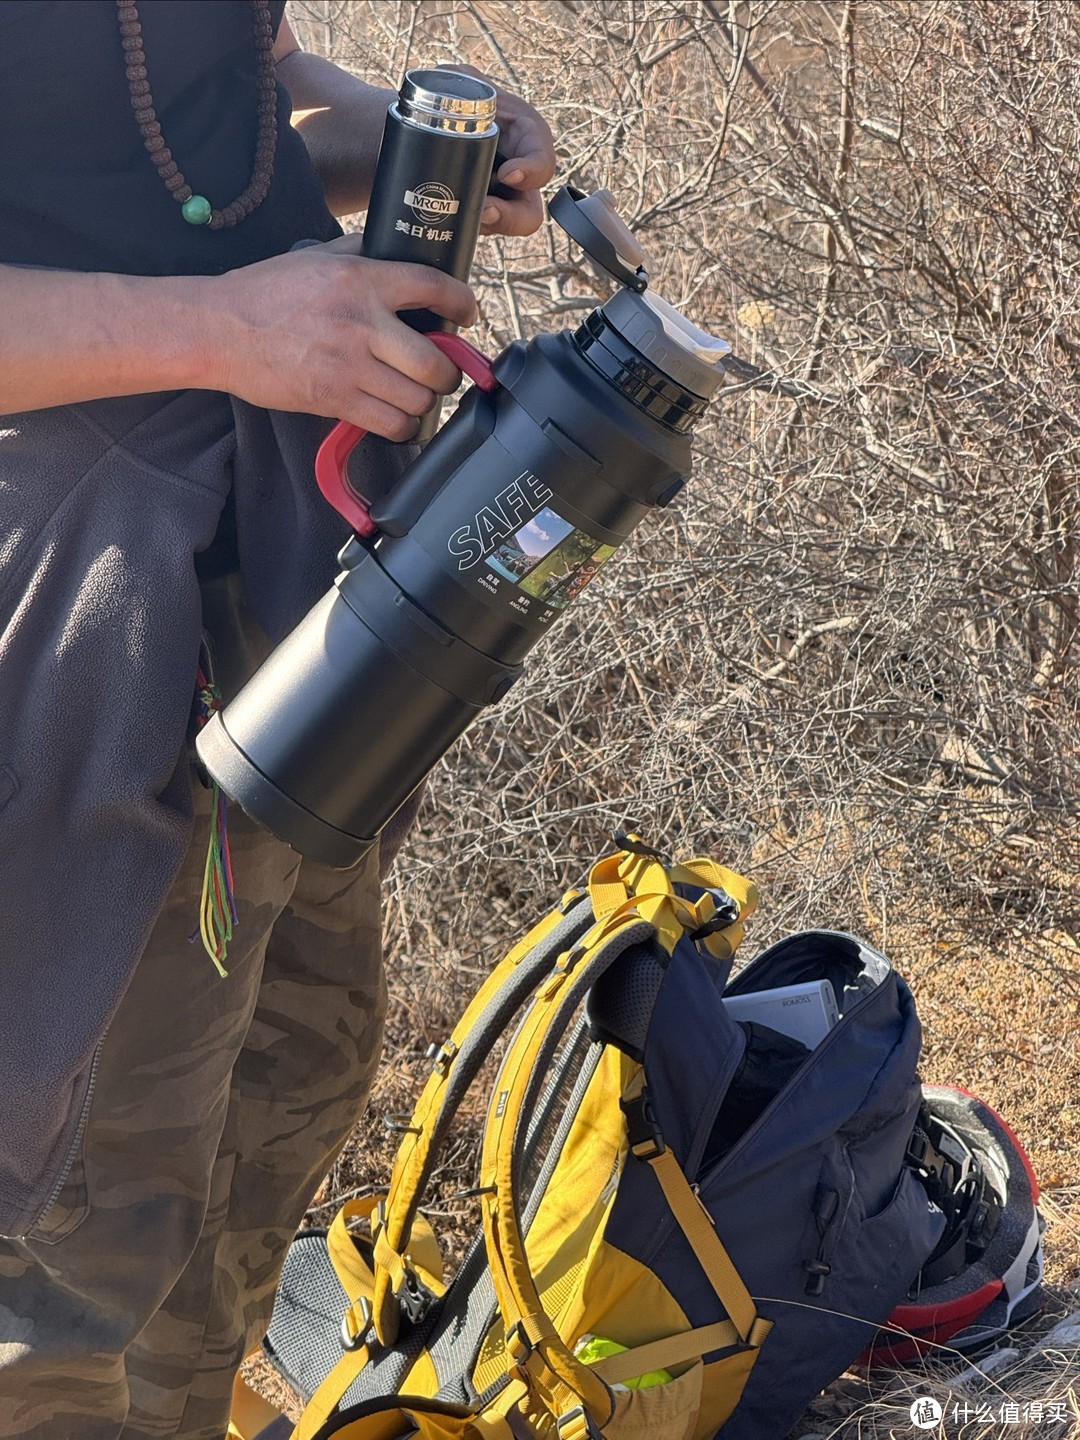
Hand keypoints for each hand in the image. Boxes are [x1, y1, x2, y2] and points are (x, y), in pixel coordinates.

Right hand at [208, 236, 477, 438]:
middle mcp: (361, 323)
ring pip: (418, 398)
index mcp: (361, 279)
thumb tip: (396, 254)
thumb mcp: (315, 258)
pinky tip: (397, 419)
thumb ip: (359, 254)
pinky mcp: (334, 399)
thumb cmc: (264, 293)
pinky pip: (392, 424)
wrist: (220, 331)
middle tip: (441, 372)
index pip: (432, 287)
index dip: (462, 303)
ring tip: (414, 395)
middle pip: (435, 361)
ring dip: (424, 401)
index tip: (469, 314)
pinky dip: (403, 427)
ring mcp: (349, 365)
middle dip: (447, 373)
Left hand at [437, 65, 556, 236]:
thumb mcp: (453, 79)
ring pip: (504, 228)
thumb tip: (447, 93)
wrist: (412, 128)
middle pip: (529, 211)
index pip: (543, 158)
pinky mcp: (475, 216)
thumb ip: (457, 81)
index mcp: (521, 134)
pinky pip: (478, 233)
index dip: (533, 170)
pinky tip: (449, 225)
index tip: (508, 175)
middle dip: (510, 217)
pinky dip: (466, 232)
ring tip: (463, 218)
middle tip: (485, 210)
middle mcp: (515, 172)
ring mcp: (496, 199)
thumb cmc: (441, 95)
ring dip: (488, 228)